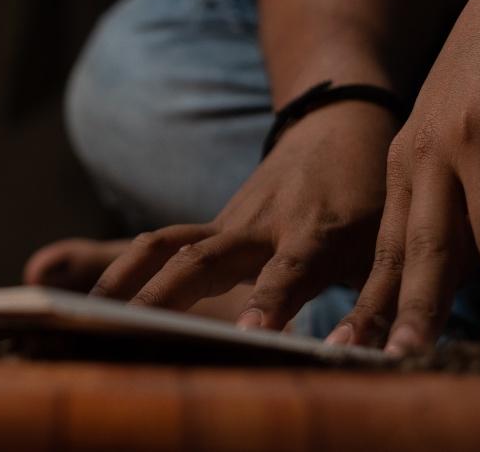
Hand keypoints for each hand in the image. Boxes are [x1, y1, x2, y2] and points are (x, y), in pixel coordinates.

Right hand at [90, 101, 398, 329]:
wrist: (335, 127)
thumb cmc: (370, 196)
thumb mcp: (389, 245)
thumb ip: (380, 299)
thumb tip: (383, 352)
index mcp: (315, 232)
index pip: (289, 271)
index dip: (271, 301)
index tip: (253, 333)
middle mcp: (262, 225)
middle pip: (205, 258)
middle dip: (167, 295)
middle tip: (131, 327)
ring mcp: (228, 222)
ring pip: (167, 244)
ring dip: (127, 277)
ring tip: (90, 312)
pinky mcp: (208, 227)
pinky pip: (160, 246)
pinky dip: (122, 269)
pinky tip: (93, 300)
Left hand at [328, 0, 479, 352]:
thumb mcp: (459, 134)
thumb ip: (450, 196)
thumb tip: (449, 269)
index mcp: (407, 162)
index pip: (385, 247)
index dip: (371, 303)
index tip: (350, 353)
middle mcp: (430, 151)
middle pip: (421, 249)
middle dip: (411, 312)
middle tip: (404, 365)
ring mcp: (476, 132)